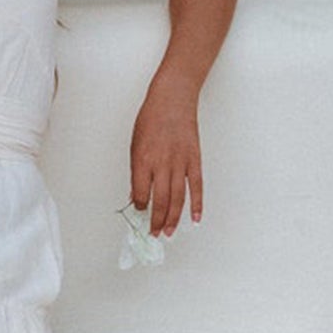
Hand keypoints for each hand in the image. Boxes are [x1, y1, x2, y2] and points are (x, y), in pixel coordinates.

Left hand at [129, 73, 202, 237]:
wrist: (172, 99)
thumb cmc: (151, 119)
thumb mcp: (135, 144)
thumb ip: (137, 170)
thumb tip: (137, 193)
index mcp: (142, 160)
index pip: (139, 193)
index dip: (139, 207)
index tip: (140, 213)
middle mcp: (161, 164)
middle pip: (159, 201)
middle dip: (156, 221)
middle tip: (154, 233)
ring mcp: (180, 163)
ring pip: (177, 198)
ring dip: (173, 218)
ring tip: (169, 232)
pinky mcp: (194, 160)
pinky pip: (196, 187)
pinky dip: (197, 205)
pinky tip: (195, 218)